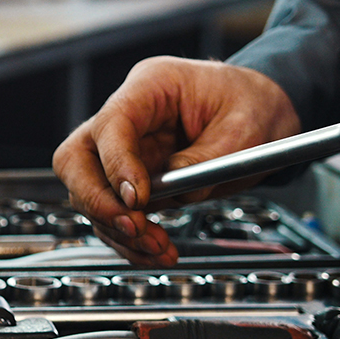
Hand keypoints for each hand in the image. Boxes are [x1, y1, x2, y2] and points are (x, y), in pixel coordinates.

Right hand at [52, 57, 300, 265]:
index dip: (116, 165)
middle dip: (97, 201)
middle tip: (133, 226)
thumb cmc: (251, 103)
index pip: (110, 125)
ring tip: (158, 247)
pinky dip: (130, 240)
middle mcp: (127, 118)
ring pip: (88, 194)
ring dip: (117, 228)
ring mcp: (125, 152)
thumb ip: (206, 159)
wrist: (263, 115)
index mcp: (150, 86)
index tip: (137, 199)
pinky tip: (156, 251)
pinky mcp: (132, 182)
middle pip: (76, 159)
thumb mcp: (245, 125)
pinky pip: (114, 215)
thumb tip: (176, 191)